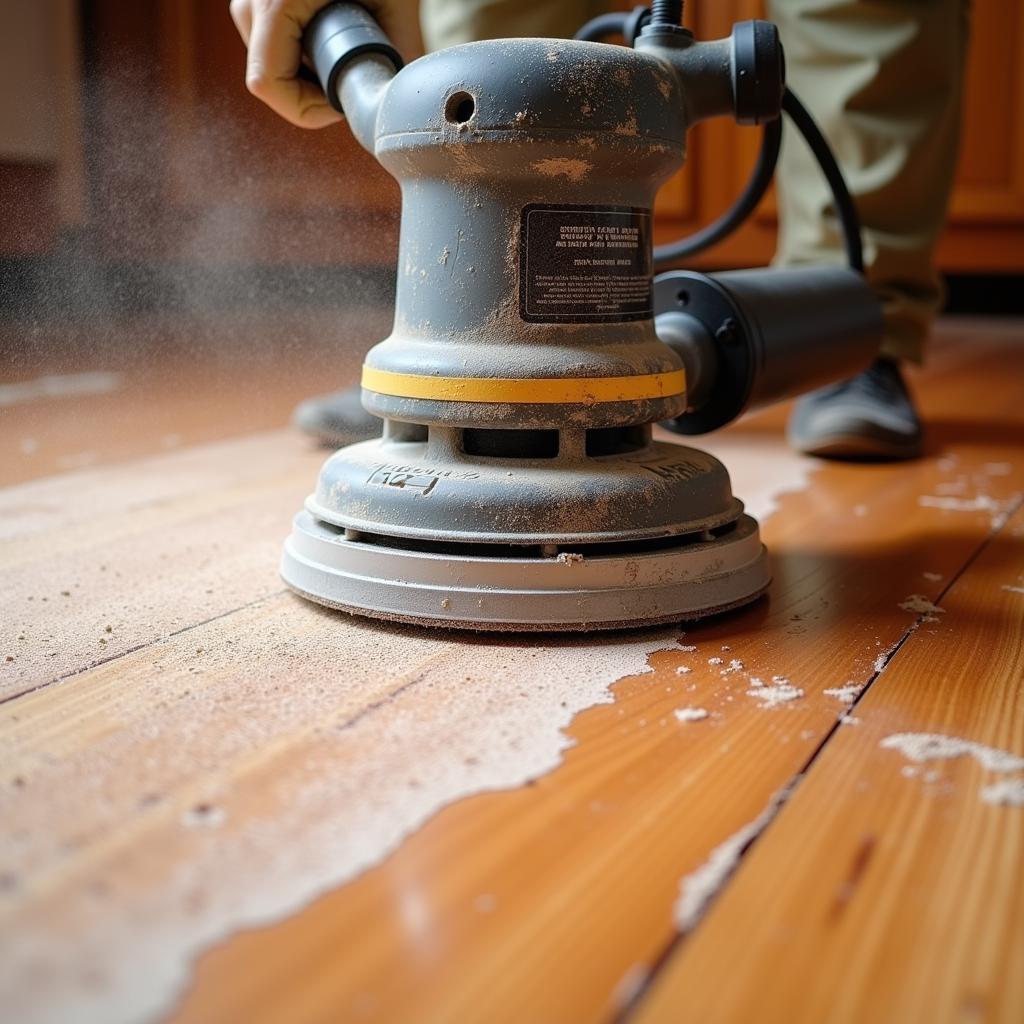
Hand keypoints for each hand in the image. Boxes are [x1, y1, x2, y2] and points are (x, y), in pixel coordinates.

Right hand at [230, 1, 420, 128]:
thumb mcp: (396, 2)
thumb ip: (398, 52)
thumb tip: (399, 105)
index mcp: (276, 2)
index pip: (268, 85)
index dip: (307, 110)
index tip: (343, 102)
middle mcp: (251, 0)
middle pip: (270, 79)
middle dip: (312, 90)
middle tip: (354, 73)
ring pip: (269, 63)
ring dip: (307, 71)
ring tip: (345, 46)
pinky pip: (269, 44)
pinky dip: (299, 52)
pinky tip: (329, 37)